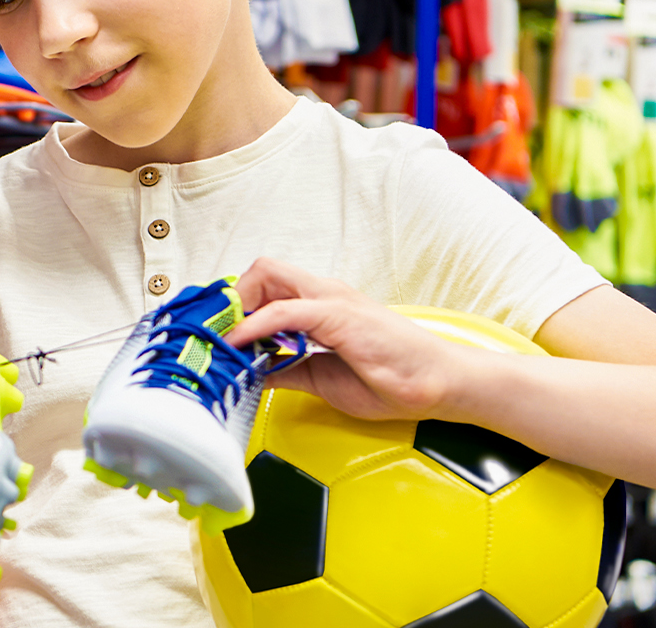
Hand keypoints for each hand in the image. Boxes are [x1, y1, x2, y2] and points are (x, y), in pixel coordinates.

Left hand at [227, 258, 473, 421]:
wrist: (439, 385)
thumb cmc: (391, 379)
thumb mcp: (320, 378)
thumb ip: (285, 368)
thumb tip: (249, 370)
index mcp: (319, 304)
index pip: (265, 284)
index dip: (236, 305)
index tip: (217, 335)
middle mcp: (323, 293)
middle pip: (261, 270)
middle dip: (230, 299)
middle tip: (216, 334)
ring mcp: (332, 301)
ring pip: (268, 276)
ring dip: (237, 306)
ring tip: (220, 338)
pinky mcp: (341, 317)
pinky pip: (286, 311)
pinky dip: (255, 325)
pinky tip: (240, 344)